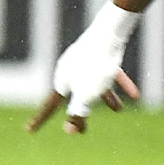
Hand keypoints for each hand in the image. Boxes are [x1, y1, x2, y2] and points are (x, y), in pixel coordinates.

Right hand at [26, 3, 142, 133]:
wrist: (110, 32)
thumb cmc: (95, 66)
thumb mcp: (85, 95)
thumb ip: (78, 112)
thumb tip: (71, 128)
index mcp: (62, 79)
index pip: (50, 106)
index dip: (40, 120)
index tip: (29, 130)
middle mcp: (71, 68)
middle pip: (75, 96)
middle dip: (82, 112)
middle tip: (82, 131)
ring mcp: (87, 59)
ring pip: (96, 83)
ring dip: (107, 98)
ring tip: (119, 109)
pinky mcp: (103, 52)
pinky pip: (111, 71)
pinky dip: (121, 84)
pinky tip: (135, 95)